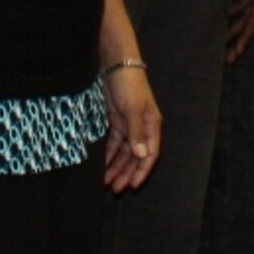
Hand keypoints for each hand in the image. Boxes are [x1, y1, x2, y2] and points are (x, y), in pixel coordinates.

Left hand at [101, 65, 160, 190]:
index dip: (142, 171)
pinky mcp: (116, 121)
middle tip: (116, 189)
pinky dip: (108, 155)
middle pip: (136, 156)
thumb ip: (136, 132)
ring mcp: (129, 125)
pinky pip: (113, 143)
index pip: (150, 154)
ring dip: (116, 167)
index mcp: (152, 125)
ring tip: (107, 182)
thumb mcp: (133, 108)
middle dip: (126, 173)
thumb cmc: (129, 84)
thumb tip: (141, 155)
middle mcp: (142, 128)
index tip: (132, 185)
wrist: (115, 63)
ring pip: (124, 152)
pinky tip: (102, 165)